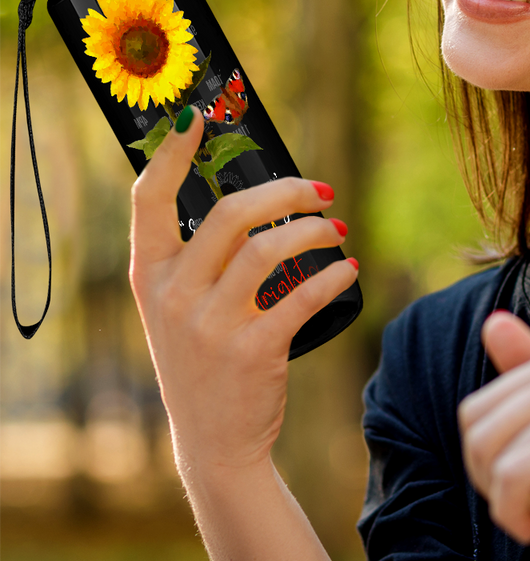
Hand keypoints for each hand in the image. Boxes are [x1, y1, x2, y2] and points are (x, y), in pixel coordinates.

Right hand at [129, 106, 358, 474]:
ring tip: (338, 231)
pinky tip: (348, 269)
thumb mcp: (180, 310)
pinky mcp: (253, 350)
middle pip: (232, 213)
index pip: (149, 200)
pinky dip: (333, 276)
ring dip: (315, 231)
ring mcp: (210, 325)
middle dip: (287, 192)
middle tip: (322, 192)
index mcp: (150, 276)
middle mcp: (173, 295)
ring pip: (270, 248)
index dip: (172, 154)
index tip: (197, 119)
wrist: (214, 442)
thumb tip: (252, 200)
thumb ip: (197, 261)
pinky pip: (303, 295)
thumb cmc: (204, 362)